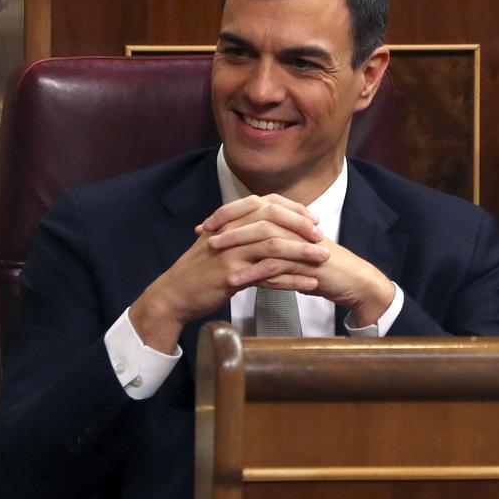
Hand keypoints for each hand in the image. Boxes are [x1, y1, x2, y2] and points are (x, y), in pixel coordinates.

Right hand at [130, 195, 328, 351]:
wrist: (175, 294)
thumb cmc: (201, 271)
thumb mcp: (220, 243)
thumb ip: (242, 232)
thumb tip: (271, 225)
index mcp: (229, 220)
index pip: (266, 203)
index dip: (292, 209)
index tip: (313, 219)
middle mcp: (230, 230)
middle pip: (272, 218)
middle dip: (301, 226)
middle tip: (321, 236)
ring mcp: (230, 251)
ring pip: (273, 244)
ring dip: (302, 251)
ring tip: (323, 258)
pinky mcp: (231, 274)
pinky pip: (268, 274)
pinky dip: (291, 279)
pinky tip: (309, 283)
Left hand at [198, 199, 396, 327]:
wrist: (351, 281)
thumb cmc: (320, 268)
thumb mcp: (291, 254)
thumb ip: (270, 249)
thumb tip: (242, 249)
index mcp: (289, 221)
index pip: (254, 209)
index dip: (228, 214)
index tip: (205, 225)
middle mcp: (294, 226)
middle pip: (255, 218)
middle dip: (226, 225)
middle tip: (203, 234)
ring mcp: (300, 242)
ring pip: (262, 238)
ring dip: (235, 245)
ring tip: (212, 253)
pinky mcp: (305, 262)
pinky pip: (274, 265)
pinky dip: (252, 272)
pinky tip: (234, 281)